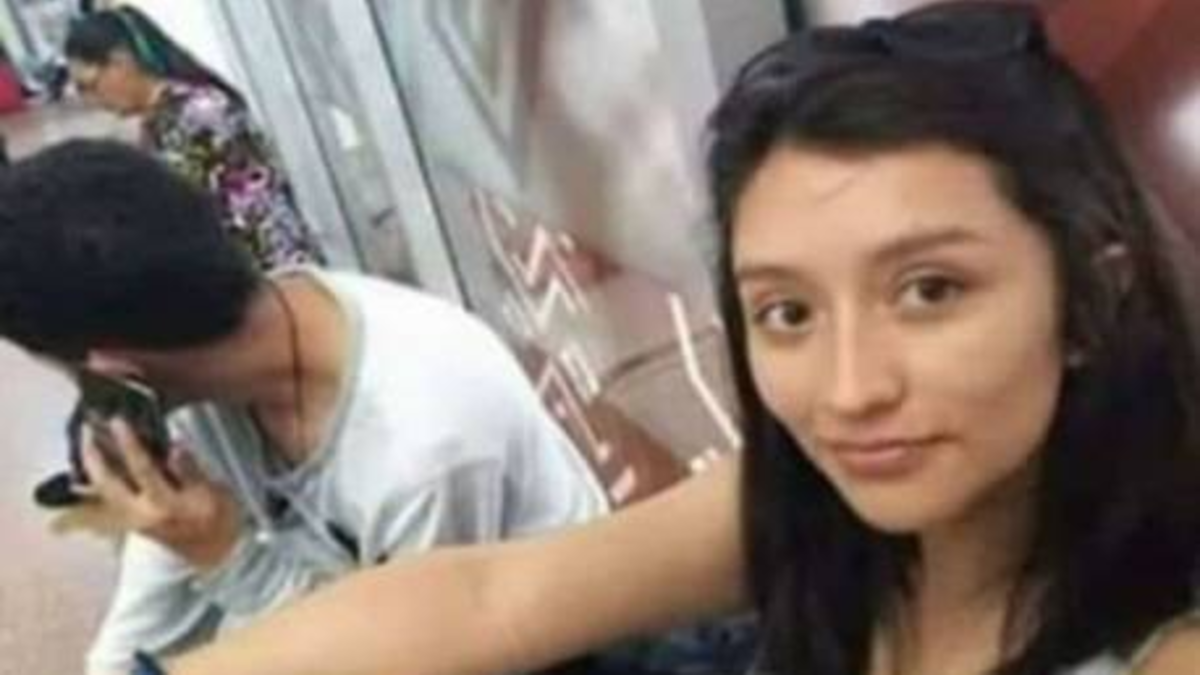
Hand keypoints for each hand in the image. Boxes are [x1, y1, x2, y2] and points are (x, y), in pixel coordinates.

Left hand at [81, 418, 240, 570]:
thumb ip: (192, 471)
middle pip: (109, 483)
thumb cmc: (220, 522)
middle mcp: (144, 514)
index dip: (129, 444)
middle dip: (95, 456)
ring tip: (87, 445)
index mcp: (167, 505)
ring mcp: (134, 520)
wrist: (214, 555)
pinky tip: (93, 469)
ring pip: (103, 494)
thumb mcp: (216, 493)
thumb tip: (176, 447)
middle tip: (88, 431)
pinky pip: (105, 503)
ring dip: (91, 469)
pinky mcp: (130, 523)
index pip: (143, 469)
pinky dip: (95, 486)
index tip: (118, 421)